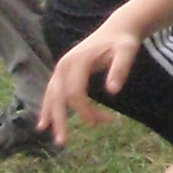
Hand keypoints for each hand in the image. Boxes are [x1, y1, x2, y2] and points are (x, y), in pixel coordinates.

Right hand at [39, 23, 140, 143]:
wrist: (116, 29)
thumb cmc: (123, 42)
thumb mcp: (127, 51)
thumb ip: (120, 68)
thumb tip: (113, 91)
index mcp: (77, 61)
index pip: (75, 93)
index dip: (87, 111)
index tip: (108, 120)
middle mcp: (64, 65)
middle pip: (58, 97)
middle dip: (59, 120)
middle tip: (63, 143)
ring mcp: (61, 68)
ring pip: (51, 95)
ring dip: (51, 115)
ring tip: (48, 133)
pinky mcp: (63, 71)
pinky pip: (52, 91)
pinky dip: (49, 106)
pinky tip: (45, 122)